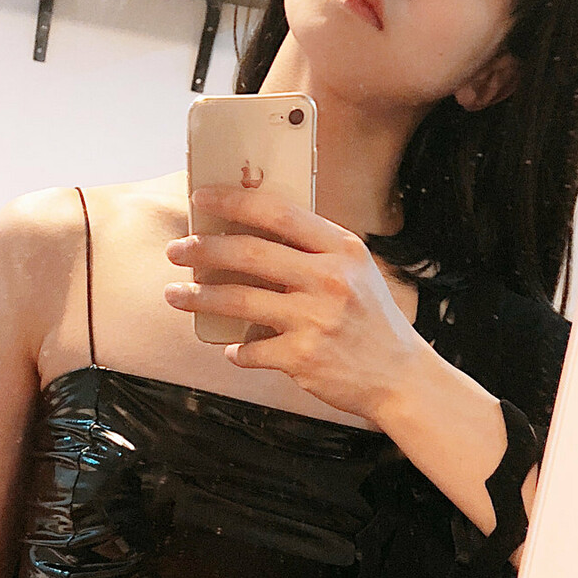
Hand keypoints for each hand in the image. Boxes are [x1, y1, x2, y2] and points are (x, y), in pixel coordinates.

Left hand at [163, 185, 424, 423]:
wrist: (401, 378)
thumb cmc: (373, 322)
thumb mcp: (356, 273)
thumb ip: (314, 252)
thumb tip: (251, 234)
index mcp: (341, 250)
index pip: (278, 213)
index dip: (233, 202)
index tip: (202, 199)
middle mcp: (329, 280)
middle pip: (249, 254)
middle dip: (203, 249)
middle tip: (176, 249)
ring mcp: (315, 320)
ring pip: (239, 300)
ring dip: (199, 297)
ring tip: (176, 295)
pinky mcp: (303, 357)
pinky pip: (252, 350)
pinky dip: (236, 350)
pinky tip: (232, 349)